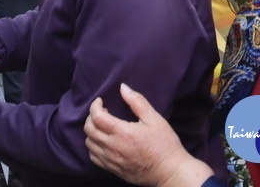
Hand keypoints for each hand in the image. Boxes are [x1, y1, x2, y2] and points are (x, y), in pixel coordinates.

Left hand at [84, 84, 213, 186]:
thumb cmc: (165, 145)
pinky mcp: (113, 170)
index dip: (95, 106)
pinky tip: (103, 142)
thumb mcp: (155, 119)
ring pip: (89, 144)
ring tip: (102, 126)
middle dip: (91, 117)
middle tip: (101, 112)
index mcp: (122, 133)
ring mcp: (112, 160)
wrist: (170, 172)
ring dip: (92, 132)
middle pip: (89, 130)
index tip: (100, 101)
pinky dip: (94, 147)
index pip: (97, 117)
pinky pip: (94, 158)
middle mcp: (113, 147)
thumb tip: (123, 88)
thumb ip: (137, 101)